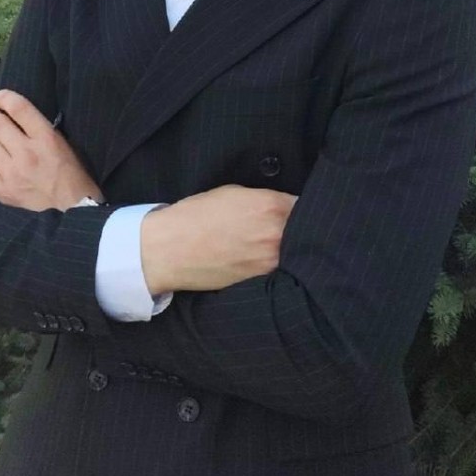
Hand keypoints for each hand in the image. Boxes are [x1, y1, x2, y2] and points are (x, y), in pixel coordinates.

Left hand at [0, 89, 103, 211]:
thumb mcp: (67, 147)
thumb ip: (45, 133)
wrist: (73, 213)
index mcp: (47, 139)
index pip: (21, 110)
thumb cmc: (75, 177)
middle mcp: (26, 152)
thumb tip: (23, 122)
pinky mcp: (3, 190)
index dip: (7, 99)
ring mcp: (12, 173)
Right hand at [140, 183, 297, 293]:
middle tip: (293, 226)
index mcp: (271, 207)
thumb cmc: (197, 215)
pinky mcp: (260, 282)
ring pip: (296, 253)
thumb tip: (283, 206)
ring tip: (276, 243)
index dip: (303, 206)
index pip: (305, 205)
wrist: (169, 250)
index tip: (299, 209)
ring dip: (292, 248)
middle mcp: (276, 235)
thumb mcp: (234, 193)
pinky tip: (264, 259)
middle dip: (301, 227)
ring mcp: (270, 262)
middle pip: (305, 230)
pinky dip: (278, 264)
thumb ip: (264, 199)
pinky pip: (280, 270)